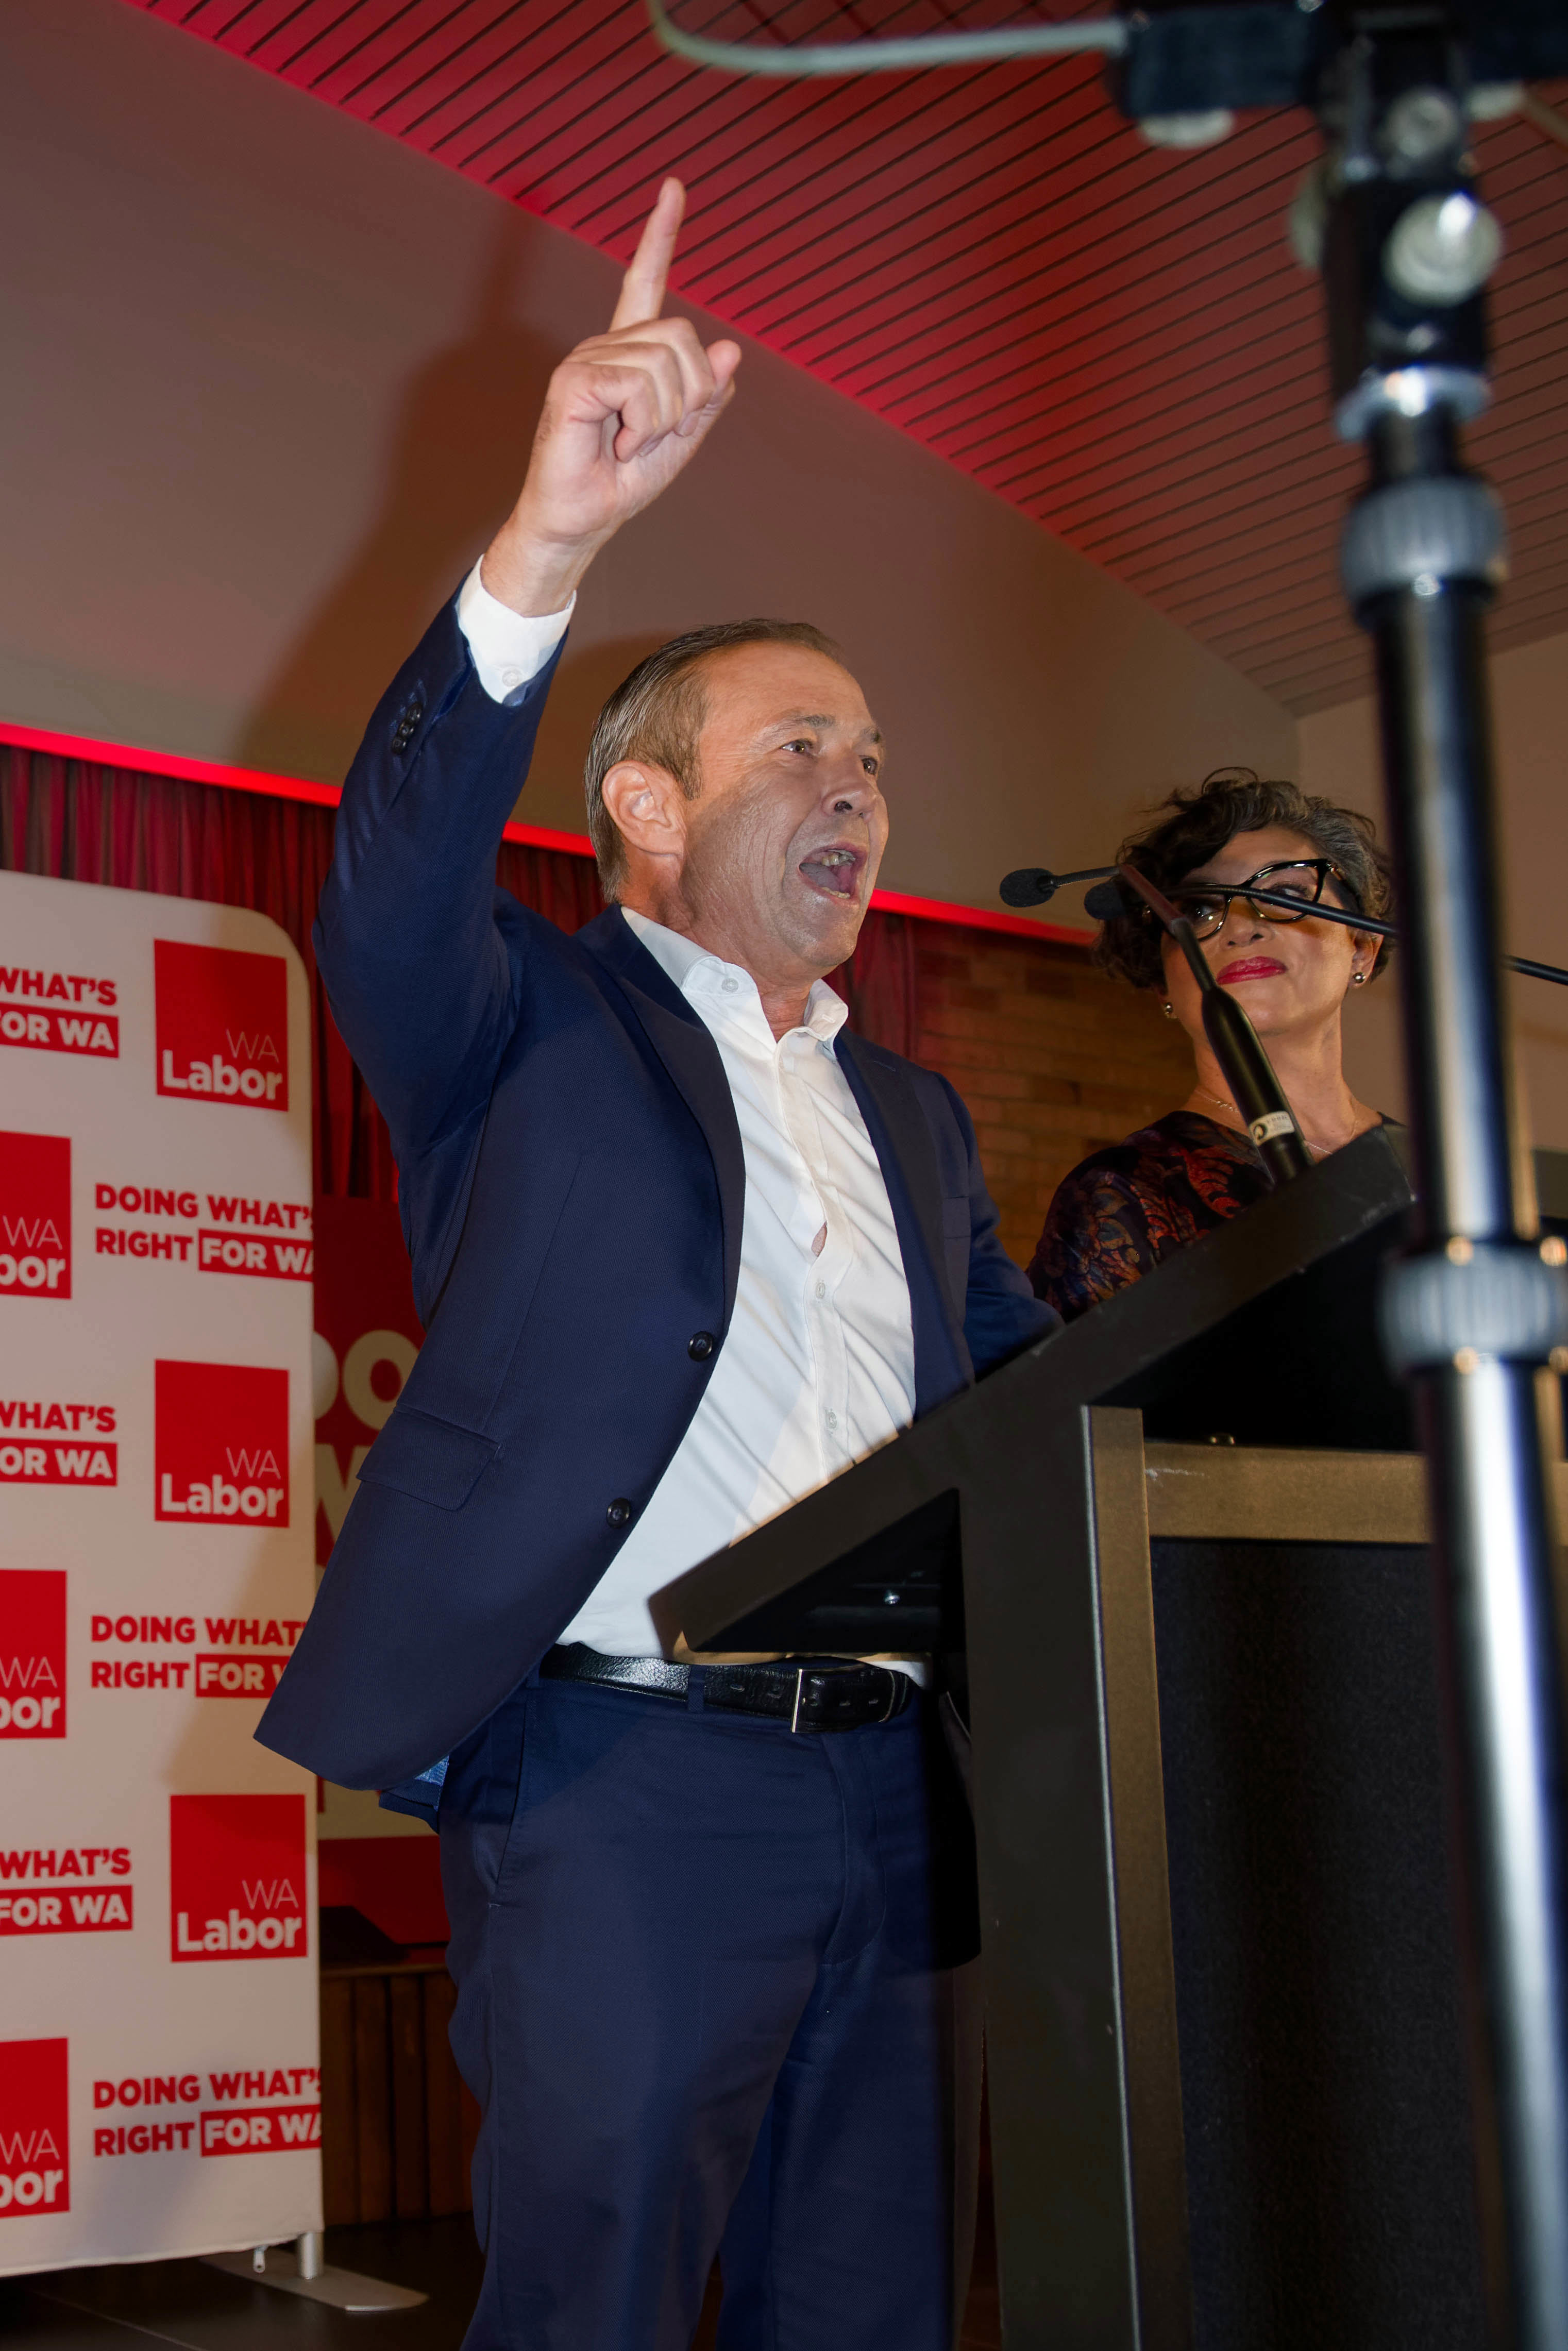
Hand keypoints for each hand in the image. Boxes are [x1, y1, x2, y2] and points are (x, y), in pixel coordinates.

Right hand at [482, 178, 740, 616]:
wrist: (580, 521)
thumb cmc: (622, 482)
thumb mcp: (680, 439)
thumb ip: (706, 397)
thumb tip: (729, 347)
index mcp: (630, 353)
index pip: (646, 281)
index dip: (661, 235)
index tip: (674, 186)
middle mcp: (606, 345)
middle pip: (683, 337)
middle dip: (688, 397)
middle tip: (654, 436)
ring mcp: (586, 359)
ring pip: (664, 364)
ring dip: (664, 418)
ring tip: (631, 442)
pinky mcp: (574, 380)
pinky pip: (637, 385)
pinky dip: (641, 424)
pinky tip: (617, 443)